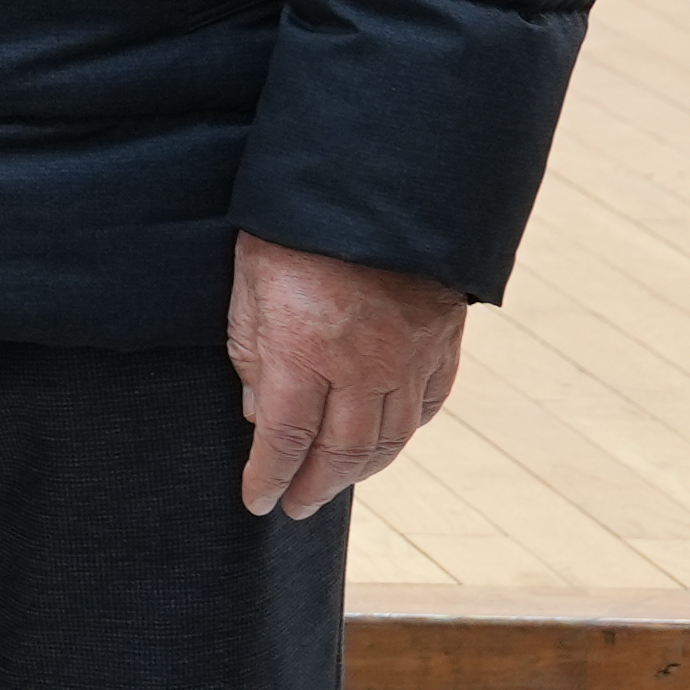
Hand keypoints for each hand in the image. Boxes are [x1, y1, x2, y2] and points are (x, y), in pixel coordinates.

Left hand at [227, 231, 468, 514]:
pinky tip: (389, 440)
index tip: (259, 503)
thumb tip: (259, 414)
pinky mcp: (440, 342)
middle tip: (297, 506)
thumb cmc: (296, 228)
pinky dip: (407, 430)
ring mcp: (408, 357)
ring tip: (338, 482)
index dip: (270, 478)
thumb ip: (252, 354)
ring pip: (390, 438)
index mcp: (305, 353)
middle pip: (342, 451)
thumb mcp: (249, 284)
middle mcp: (362, 367)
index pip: (286, 440)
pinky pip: (428, 403)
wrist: (378, 183)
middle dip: (316, 486)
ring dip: (362, 469)